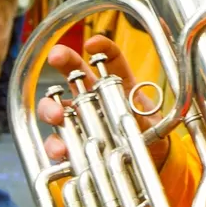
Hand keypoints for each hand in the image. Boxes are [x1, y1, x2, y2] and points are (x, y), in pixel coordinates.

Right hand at [37, 34, 169, 166]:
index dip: (101, 46)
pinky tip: (60, 150)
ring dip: (51, 107)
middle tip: (56, 57)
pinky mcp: (72, 143)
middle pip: (74, 72)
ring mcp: (80, 120)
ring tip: (56, 115)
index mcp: (117, 85)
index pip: (110, 58)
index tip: (92, 44)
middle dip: (63, 60)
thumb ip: (144, 117)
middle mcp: (94, 97)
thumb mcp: (154, 124)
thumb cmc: (148, 135)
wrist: (146, 162)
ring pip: (57, 106)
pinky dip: (55, 145)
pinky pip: (57, 142)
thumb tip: (138, 115)